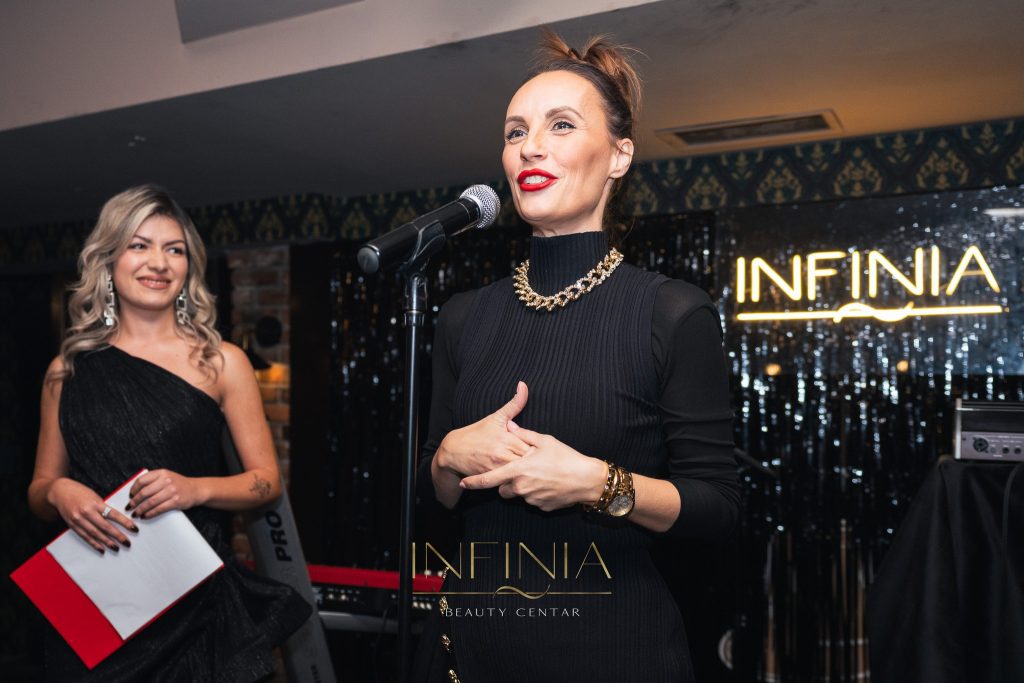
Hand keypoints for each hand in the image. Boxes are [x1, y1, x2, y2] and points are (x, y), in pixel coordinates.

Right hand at [48, 478, 136, 553]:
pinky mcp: (72, 525)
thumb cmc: (81, 492)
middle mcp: (87, 512)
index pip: (114, 515)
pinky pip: (85, 536)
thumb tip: (117, 519)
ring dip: (107, 542)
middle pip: (105, 527)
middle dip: (118, 536)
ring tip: (116, 548)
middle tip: (127, 543)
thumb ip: (104, 507)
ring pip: (95, 534)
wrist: (60, 492)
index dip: (125, 523)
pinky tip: (102, 549)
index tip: (134, 529)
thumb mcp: (95, 496)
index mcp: (96, 503)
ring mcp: (79, 520)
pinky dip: (94, 543)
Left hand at [126, 469, 200, 518]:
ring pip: (150, 502)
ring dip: (140, 509)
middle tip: (129, 507)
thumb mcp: (166, 476)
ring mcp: (172, 491)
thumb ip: (153, 480)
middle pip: (144, 492)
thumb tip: (134, 491)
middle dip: (134, 501)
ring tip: (135, 514)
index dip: (133, 489)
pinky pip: (159, 509)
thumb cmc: (178, 484)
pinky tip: (145, 516)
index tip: (130, 495)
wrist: (196, 489)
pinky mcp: (175, 501)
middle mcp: (166, 481)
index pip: (142, 480)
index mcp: (162, 473)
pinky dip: (150, 514)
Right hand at [435, 381, 532, 476]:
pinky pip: (509, 481)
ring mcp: (497, 467)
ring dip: (527, 472)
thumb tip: (523, 385)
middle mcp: (503, 453)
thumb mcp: (496, 417)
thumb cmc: (477, 433)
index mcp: (508, 437)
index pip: (533, 445)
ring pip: (520, 473)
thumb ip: (514, 404)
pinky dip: (515, 480)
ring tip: (533, 469)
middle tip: (541, 461)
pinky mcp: (492, 478)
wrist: (454, 450)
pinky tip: (519, 477)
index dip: (539, 448)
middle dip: (535, 461)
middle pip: (529, 461)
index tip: (543, 448)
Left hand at [458, 422, 606, 511]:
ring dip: (523, 487)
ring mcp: (531, 499)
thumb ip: (523, 435)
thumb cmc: (566, 458)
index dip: (474, 482)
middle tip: (522, 470)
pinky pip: (533, 500)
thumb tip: (509, 426)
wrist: (586, 480)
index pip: (489, 479)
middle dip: (507, 482)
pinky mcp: (541, 507)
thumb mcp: (544, 441)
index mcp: (518, 470)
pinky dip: (537, 493)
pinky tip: (550, 484)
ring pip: (519, 494)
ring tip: (540, 475)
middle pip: (503, 489)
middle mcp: (521, 487)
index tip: (464, 483)